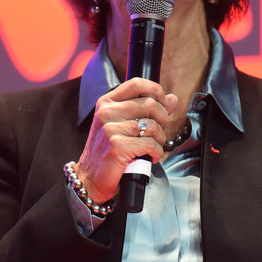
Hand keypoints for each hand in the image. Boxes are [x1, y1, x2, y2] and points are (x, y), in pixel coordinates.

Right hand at [74, 77, 178, 202]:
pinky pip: (150, 144)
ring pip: (152, 126)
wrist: (90, 178)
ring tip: (153, 147)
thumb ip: (148, 110)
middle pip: (150, 104)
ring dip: (160, 139)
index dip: (156, 91)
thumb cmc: (108, 151)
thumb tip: (172, 99)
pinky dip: (156, 152)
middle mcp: (106, 112)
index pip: (137, 83)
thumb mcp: (124, 125)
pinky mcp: (117, 146)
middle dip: (162, 120)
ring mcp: (110, 129)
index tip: (162, 103)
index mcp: (107, 103)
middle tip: (158, 133)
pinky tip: (150, 156)